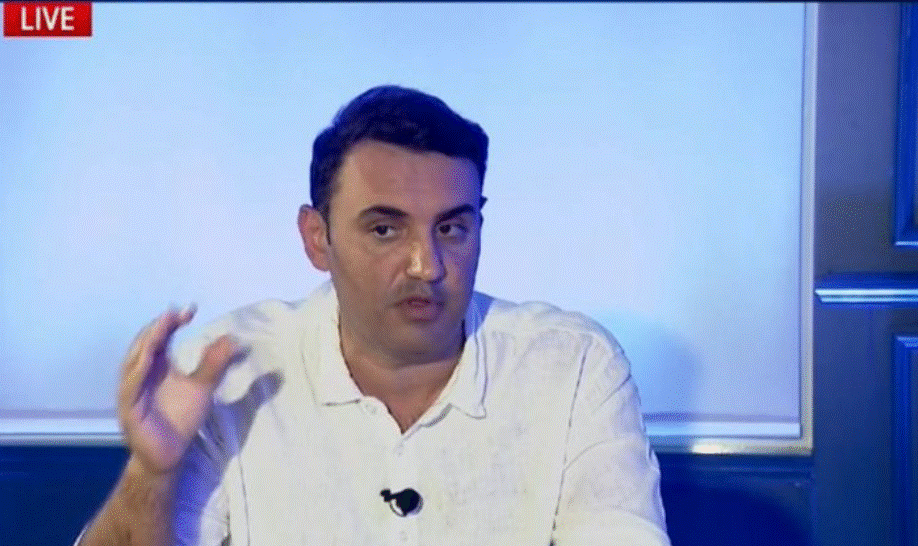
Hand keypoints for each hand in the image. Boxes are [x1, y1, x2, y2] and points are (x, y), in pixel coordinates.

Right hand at [117, 306, 242, 474]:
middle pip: (144, 344)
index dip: (171, 323)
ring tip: (161, 326)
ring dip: (146, 343)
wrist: (171, 454)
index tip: (190, 310)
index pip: (160, 338)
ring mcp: (131, 391)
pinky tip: (147, 358)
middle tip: (175, 313)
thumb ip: (215, 363)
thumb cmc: (182, 418)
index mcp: (155, 366)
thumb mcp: (203, 386)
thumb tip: (234, 339)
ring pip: (134, 362)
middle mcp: (140, 374)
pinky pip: (130, 388)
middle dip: (159, 327)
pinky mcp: (129, 409)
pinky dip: (136, 372)